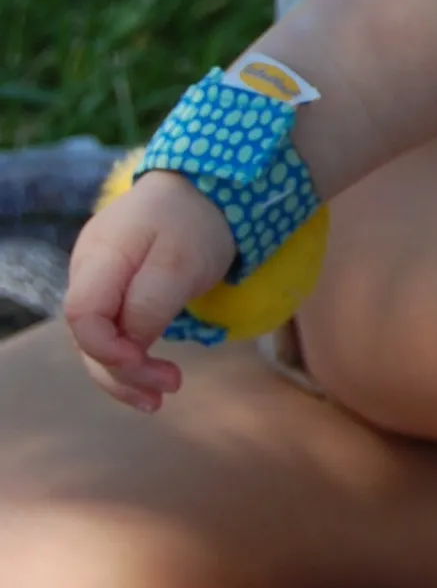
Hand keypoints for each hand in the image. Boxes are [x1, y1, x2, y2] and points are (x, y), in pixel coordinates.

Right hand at [63, 171, 235, 413]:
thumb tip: (130, 346)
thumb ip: (150, 304)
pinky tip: (150, 380)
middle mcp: (89, 271)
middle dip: (122, 372)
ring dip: (126, 375)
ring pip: (98, 340)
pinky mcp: (115, 290)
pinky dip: (130, 359)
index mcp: (100, 256)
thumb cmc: (195, 222)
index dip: (106, 348)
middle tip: (170, 389)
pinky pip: (113, 331)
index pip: (82, 314)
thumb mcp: (181, 263)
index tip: (145, 362)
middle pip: (87, 336)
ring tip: (159, 399)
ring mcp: (99, 280)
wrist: (205, 188)